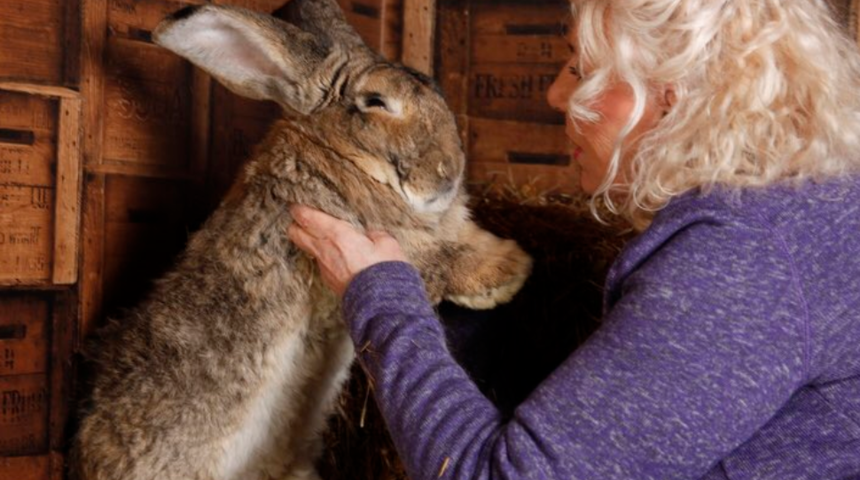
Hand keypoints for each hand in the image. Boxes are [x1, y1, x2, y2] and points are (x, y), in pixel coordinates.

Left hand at [287, 205, 407, 296]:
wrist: (382, 304)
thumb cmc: (385, 271)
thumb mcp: (387, 243)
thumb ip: (374, 234)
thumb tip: (368, 234)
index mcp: (338, 235)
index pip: (308, 218)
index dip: (299, 209)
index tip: (297, 204)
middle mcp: (325, 250)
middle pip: (296, 233)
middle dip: (296, 224)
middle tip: (303, 218)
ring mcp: (324, 267)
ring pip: (307, 248)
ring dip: (311, 241)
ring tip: (321, 236)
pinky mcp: (329, 281)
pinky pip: (320, 263)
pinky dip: (324, 256)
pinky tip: (337, 255)